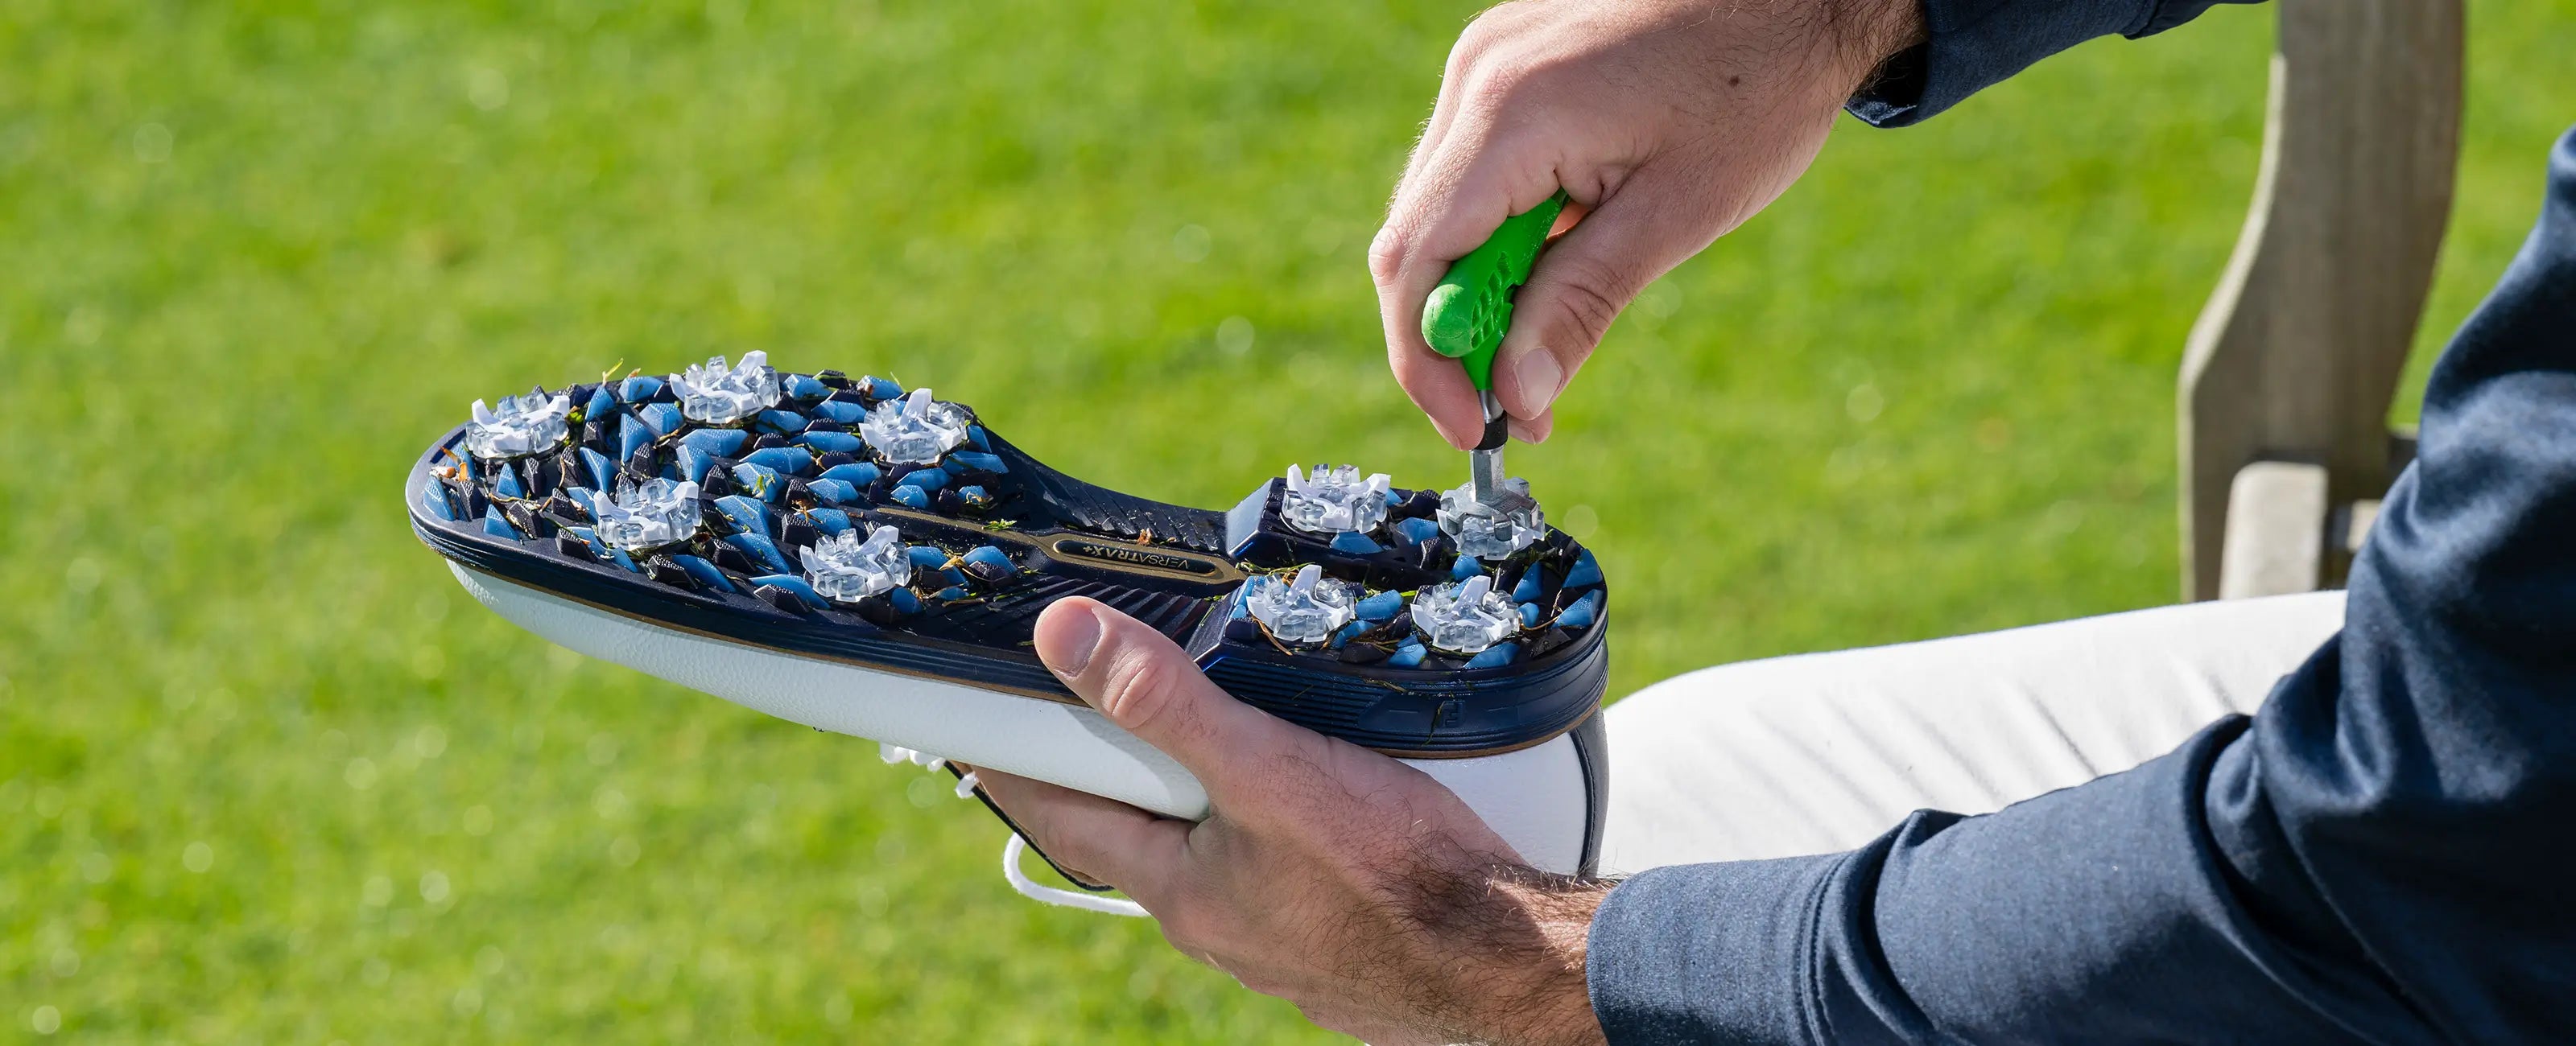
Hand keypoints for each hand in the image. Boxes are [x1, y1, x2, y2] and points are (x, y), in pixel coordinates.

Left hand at [972, 597, 1609, 1045]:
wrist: (1509, 966)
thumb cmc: (1395, 879)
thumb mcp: (1265, 770)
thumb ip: (1165, 703)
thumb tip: (1066, 638)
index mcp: (1180, 888)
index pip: (1064, 816)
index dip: (1017, 767)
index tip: (979, 730)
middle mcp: (1217, 922)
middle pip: (1138, 833)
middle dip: (1119, 772)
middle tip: (1101, 706)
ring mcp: (1277, 935)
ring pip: (1214, 851)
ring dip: (1204, 797)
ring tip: (1218, 733)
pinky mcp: (1335, 931)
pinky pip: (1277, 869)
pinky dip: (1270, 825)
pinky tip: (1312, 799)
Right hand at [1371, 0, 1925, 447]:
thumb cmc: (1755, 91)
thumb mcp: (1676, 216)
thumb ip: (1580, 305)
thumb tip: (1517, 396)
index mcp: (1511, 114)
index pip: (1415, 260)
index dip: (1428, 359)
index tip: (1478, 426)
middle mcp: (1477, 80)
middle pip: (1415, 240)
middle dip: (1454, 338)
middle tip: (1516, 405)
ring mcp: (1485, 66)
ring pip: (1439, 211)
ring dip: (1480, 291)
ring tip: (1542, 347)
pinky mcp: (1505, 67)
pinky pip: (1471, 173)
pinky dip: (1499, 237)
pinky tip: (1555, 266)